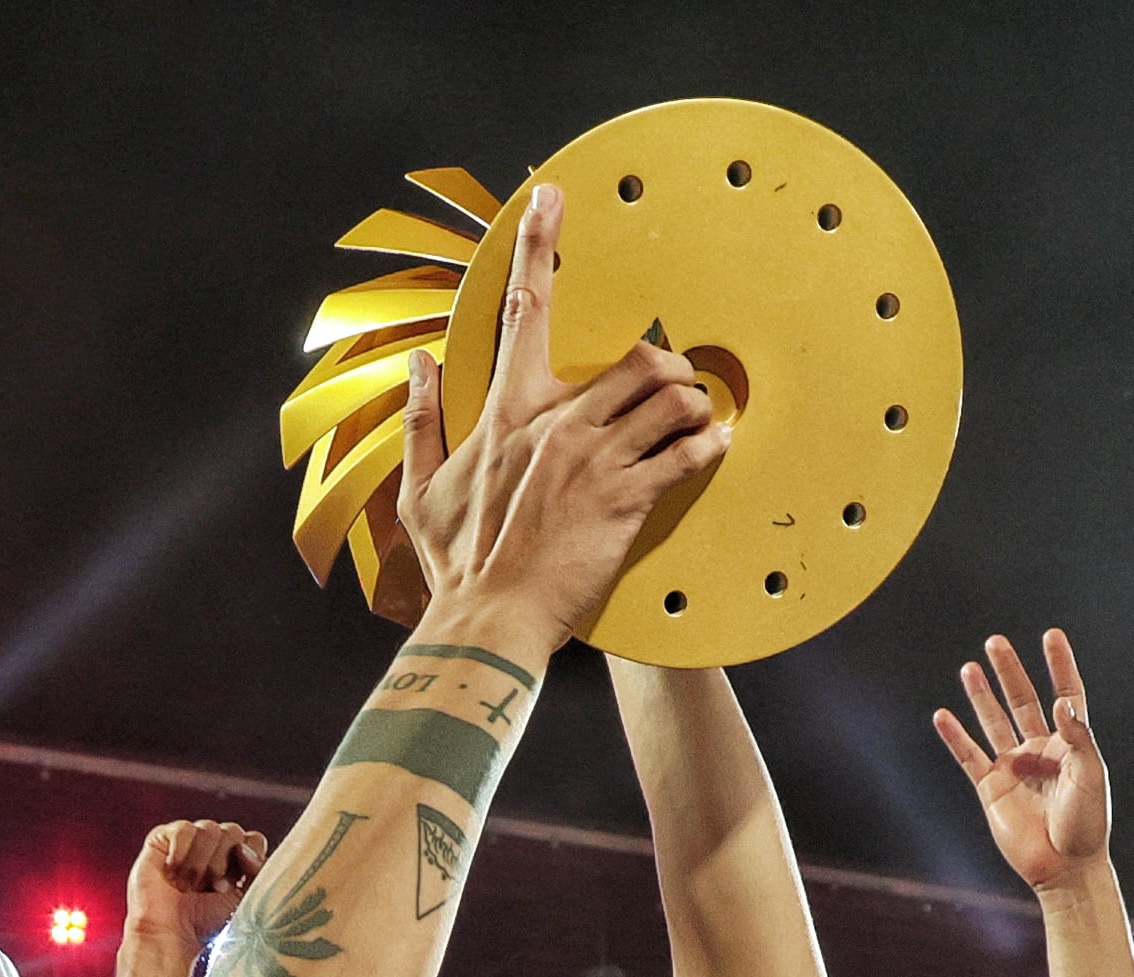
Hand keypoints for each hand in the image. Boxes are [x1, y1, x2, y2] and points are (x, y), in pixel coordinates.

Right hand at [126, 821, 265, 948]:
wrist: (169, 934)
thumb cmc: (204, 923)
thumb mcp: (242, 900)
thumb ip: (256, 873)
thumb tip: (244, 848)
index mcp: (235, 860)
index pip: (253, 839)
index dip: (249, 857)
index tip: (235, 884)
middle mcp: (212, 847)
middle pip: (232, 831)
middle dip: (223, 863)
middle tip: (211, 889)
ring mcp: (188, 841)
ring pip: (209, 829)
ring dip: (200, 863)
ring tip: (187, 887)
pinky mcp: (162, 839)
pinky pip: (183, 829)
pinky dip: (181, 853)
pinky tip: (172, 874)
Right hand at [393, 184, 728, 651]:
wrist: (491, 620)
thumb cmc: (458, 562)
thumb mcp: (422, 488)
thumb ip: (422, 419)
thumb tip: (419, 366)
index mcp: (509, 414)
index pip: (524, 311)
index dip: (537, 246)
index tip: (550, 198)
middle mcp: (555, 426)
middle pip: (635, 356)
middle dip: (667, 366)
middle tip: (676, 388)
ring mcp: (594, 461)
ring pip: (669, 398)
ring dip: (693, 405)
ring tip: (698, 423)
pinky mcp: (626, 501)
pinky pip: (686, 454)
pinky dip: (709, 446)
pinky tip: (714, 450)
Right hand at [931, 630, 1113, 892]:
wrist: (1063, 868)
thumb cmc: (1086, 824)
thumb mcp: (1090, 776)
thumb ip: (1077, 738)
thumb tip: (1060, 702)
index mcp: (1070, 745)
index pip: (1066, 695)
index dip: (1059, 666)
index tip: (1051, 636)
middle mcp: (1040, 751)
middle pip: (1022, 701)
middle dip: (1010, 672)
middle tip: (996, 642)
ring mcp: (1014, 768)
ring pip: (994, 723)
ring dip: (982, 696)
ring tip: (970, 668)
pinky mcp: (991, 789)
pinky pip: (969, 757)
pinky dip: (956, 737)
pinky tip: (943, 716)